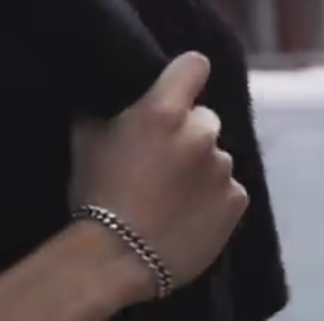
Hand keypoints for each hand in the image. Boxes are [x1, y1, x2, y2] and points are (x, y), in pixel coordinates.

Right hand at [68, 52, 248, 299]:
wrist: (117, 257)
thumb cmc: (96, 193)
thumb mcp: (86, 138)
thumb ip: (106, 107)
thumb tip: (109, 90)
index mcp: (163, 111)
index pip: (194, 65)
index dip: (185, 74)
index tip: (177, 87)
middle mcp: (200, 134)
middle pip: (204, 118)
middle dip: (187, 132)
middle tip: (162, 159)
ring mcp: (222, 169)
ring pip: (215, 156)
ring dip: (200, 167)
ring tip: (173, 195)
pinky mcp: (237, 202)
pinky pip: (228, 188)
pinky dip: (213, 197)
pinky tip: (189, 214)